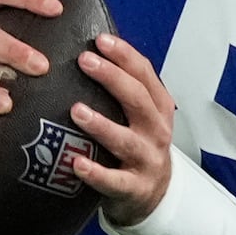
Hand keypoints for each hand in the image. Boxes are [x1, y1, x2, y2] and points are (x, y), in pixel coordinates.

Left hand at [66, 33, 176, 226]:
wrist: (155, 194)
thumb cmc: (139, 146)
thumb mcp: (141, 115)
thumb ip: (122, 91)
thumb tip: (86, 54)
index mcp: (158, 107)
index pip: (145, 75)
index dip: (125, 55)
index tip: (101, 40)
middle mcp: (156, 130)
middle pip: (138, 100)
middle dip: (112, 78)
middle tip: (85, 62)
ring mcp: (147, 159)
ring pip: (126, 140)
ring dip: (102, 124)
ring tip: (77, 111)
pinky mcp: (134, 188)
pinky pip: (114, 181)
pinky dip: (97, 173)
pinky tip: (77, 164)